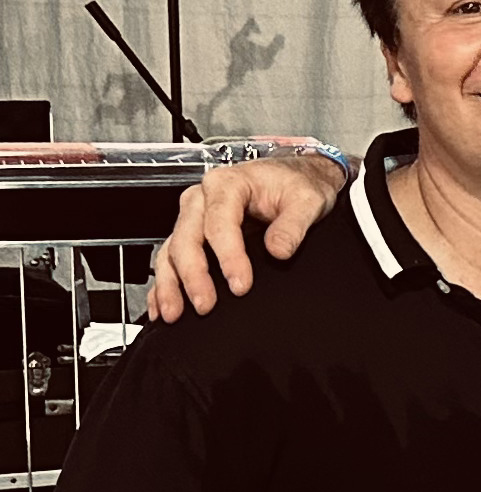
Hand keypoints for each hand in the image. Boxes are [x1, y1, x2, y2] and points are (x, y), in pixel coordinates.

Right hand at [147, 154, 346, 320]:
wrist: (295, 177)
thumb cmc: (296, 184)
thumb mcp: (307, 199)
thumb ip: (294, 225)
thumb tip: (279, 250)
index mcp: (227, 184)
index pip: (219, 224)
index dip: (228, 257)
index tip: (241, 285)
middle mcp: (202, 198)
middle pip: (187, 239)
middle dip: (193, 276)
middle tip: (205, 305)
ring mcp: (194, 216)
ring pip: (172, 250)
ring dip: (170, 284)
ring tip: (174, 314)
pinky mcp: (194, 233)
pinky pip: (171, 258)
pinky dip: (164, 283)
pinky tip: (162, 306)